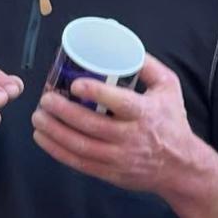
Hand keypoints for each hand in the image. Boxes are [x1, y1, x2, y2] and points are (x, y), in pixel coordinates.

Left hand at [31, 54, 199, 197]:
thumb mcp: (168, 88)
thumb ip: (147, 65)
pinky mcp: (109, 173)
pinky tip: (43, 138)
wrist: (180, 166)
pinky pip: (79, 163)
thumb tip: (122, 44)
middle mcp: (131, 137)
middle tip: (45, 100)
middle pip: (92, 125)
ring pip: (81, 146)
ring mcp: (119, 157)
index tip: (76, 84)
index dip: (96, 93)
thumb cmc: (171, 122)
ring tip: (38, 118)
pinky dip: (57, 151)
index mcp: (145, 113)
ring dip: (55, 132)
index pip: (120, 102)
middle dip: (63, 112)